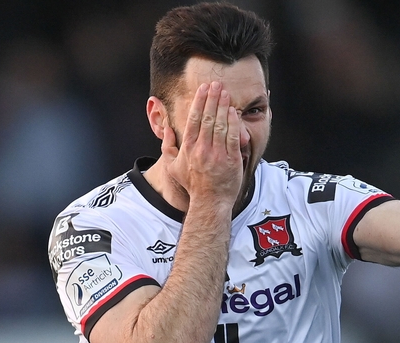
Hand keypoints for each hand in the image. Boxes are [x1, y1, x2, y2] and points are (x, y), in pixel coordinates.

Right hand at [163, 81, 242, 207]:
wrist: (210, 201)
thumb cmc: (192, 184)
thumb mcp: (173, 167)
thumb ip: (168, 147)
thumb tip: (166, 129)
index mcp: (188, 148)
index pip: (193, 119)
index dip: (199, 102)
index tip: (203, 89)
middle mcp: (202, 149)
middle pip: (207, 118)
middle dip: (212, 98)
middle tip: (216, 84)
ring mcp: (217, 154)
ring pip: (220, 125)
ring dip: (223, 106)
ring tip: (225, 92)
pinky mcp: (231, 160)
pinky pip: (232, 137)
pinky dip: (233, 123)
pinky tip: (233, 111)